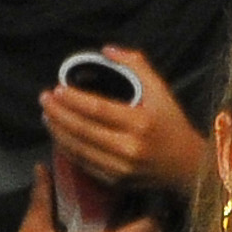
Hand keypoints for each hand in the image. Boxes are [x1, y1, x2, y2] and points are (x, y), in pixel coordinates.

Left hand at [40, 48, 203, 194]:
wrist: (187, 166)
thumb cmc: (172, 124)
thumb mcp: (161, 90)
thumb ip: (136, 64)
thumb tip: (106, 50)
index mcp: (140, 123)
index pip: (97, 109)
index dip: (73, 100)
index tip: (56, 89)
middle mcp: (129, 148)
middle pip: (83, 130)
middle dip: (58, 114)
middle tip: (44, 100)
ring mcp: (121, 168)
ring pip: (79, 149)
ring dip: (58, 132)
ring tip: (47, 116)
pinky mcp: (116, 181)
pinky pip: (85, 164)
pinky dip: (68, 149)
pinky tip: (59, 136)